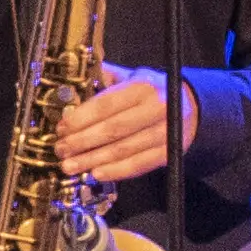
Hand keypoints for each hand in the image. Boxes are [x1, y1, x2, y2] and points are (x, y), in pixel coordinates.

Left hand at [56, 66, 193, 185]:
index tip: (62, 128)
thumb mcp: (131, 77)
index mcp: (143, 86)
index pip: (105, 105)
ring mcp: (164, 132)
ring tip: (71, 165)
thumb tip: (71, 85)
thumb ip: (104, 79)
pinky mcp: (168, 152)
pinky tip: (96, 173)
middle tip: (61, 149)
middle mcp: (156, 108)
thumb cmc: (152, 93)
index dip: (80, 119)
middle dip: (81, 142)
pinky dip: (115, 171)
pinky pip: (138, 165)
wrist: (189, 107)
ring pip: (122, 150)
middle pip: (112, 130)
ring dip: (92, 160)